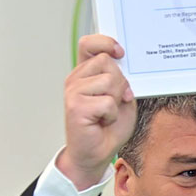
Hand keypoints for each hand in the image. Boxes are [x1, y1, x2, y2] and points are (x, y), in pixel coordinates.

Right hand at [57, 35, 136, 188]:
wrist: (96, 154)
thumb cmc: (107, 127)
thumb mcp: (121, 97)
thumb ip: (120, 79)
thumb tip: (122, 65)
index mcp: (85, 73)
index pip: (89, 44)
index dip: (105, 42)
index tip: (119, 52)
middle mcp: (76, 79)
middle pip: (106, 61)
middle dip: (120, 82)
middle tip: (115, 101)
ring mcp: (73, 92)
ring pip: (109, 80)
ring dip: (116, 99)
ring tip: (108, 113)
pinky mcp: (76, 106)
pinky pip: (107, 102)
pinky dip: (112, 114)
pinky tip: (103, 121)